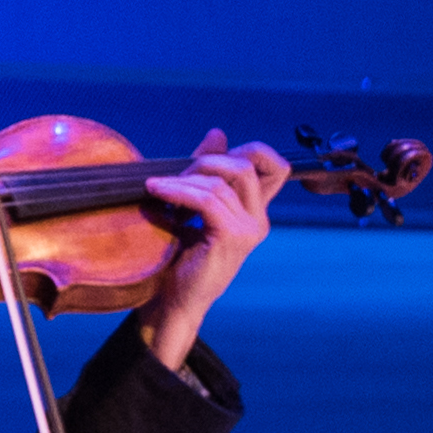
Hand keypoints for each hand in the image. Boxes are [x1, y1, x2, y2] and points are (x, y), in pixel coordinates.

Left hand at [130, 131, 288, 371]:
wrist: (173, 300)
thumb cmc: (180, 257)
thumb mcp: (193, 206)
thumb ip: (206, 172)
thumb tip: (218, 132)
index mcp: (254, 211)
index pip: (276, 167)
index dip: (252, 151)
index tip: (214, 156)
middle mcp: (258, 220)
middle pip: (247, 165)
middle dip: (207, 160)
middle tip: (174, 174)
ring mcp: (248, 230)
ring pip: (221, 182)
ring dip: (183, 178)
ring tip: (156, 186)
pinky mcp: (231, 238)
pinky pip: (207, 200)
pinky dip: (178, 190)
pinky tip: (156, 191)